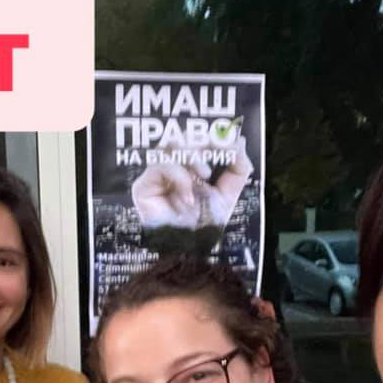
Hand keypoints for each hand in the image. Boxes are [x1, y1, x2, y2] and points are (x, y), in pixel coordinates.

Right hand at [131, 136, 253, 230]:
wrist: (190, 247)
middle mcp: (172, 167)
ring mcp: (156, 176)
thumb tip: (239, 140)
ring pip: (170, 146)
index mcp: (191, 166)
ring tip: (204, 176)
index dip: (212, 135)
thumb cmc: (205, 224)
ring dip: (192, 158)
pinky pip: (160, 165)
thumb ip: (238, 167)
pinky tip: (188, 197)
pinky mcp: (143, 186)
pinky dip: (179, 177)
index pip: (197, 139)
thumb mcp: (229, 194)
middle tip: (216, 154)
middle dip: (202, 143)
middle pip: (182, 136)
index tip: (228, 140)